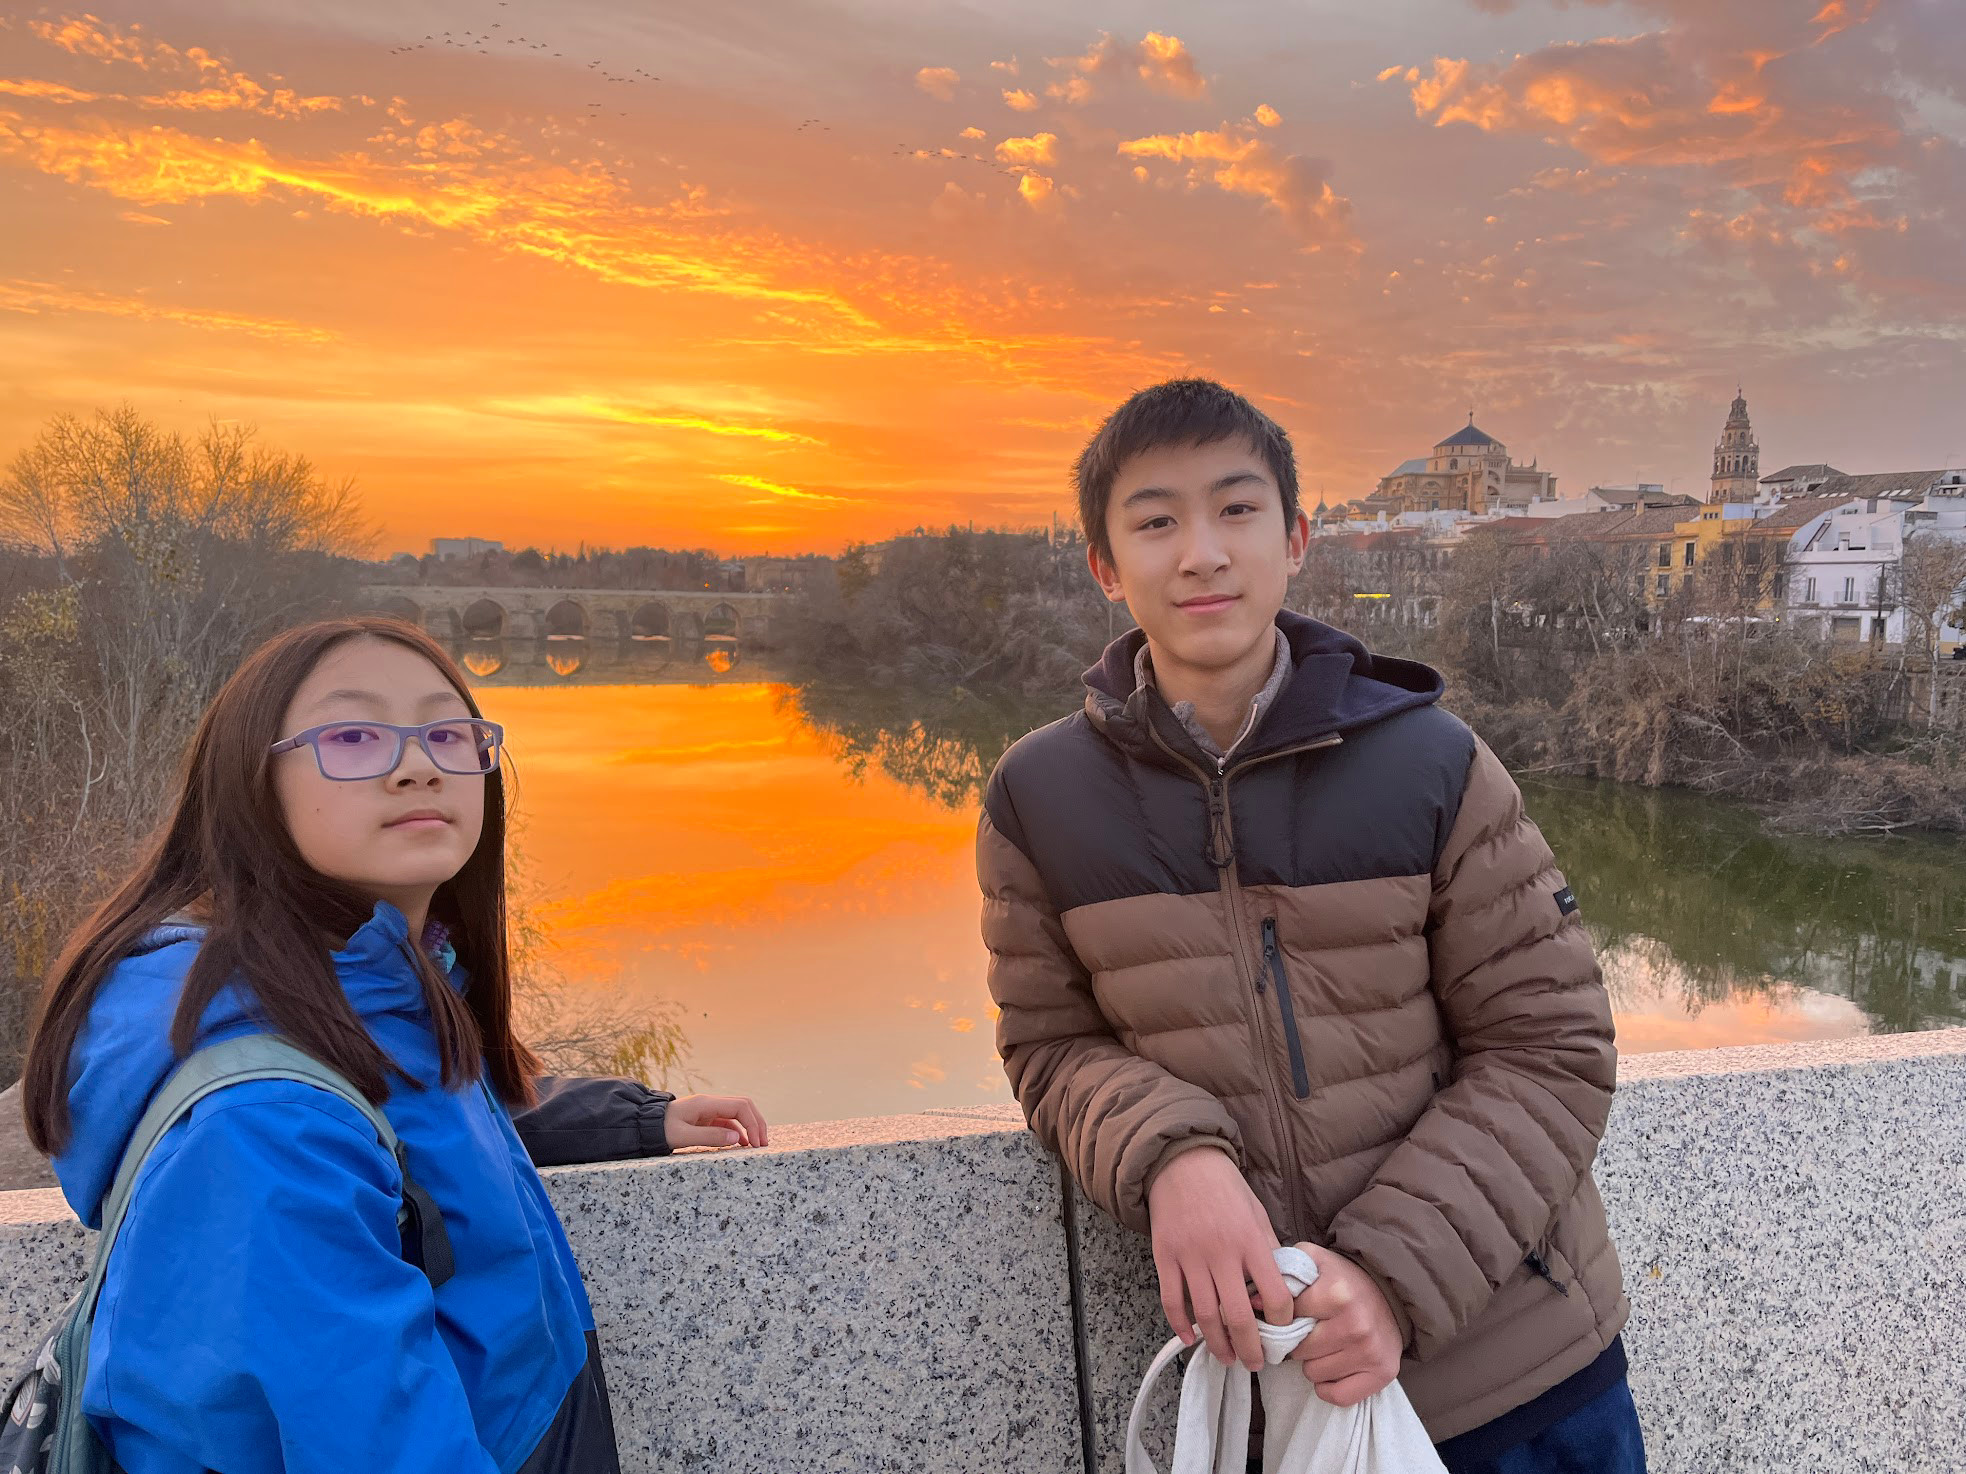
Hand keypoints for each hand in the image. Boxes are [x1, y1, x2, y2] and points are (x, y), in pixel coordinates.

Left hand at [666, 1094, 768, 1150]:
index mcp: (706, 1103)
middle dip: (757, 1123)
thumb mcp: (683, 1137)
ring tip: (756, 1146)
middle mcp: (710, 1104)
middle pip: (744, 1106)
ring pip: (738, 1114)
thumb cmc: (660, 1130)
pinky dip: (738, 1132)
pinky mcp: (706, 1119)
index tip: (757, 1143)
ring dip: (750, 1127)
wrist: (643, 1125)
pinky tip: (741, 1144)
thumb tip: (737, 1140)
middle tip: (763, 1144)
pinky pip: (728, 1122)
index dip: (753, 1123)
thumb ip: (710, 1137)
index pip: (740, 1106)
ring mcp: (709, 1110)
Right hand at [1146, 1146, 1293, 1371]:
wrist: (1183, 1162)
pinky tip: (1191, 1339)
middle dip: (1249, 1347)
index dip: (1282, 1320)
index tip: (1282, 1330)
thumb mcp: (1258, 1213)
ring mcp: (1190, 1255)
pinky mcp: (1165, 1256)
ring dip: (1217, 1344)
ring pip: (1204, 1314)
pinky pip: (1171, 1299)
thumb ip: (1268, 1250)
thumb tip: (1278, 1289)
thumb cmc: (1227, 1189)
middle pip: (1237, 1315)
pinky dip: (1179, 1324)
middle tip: (1255, 1364)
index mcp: (1251, 1240)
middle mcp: (1221, 1252)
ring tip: (1227, 1358)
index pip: (1274, 1294)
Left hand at [1285, 1243, 1402, 1405]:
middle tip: (1309, 1330)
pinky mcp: (1381, 1374)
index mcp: (1336, 1294)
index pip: (1286, 1318)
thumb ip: (1281, 1270)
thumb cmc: (1343, 1279)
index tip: (1290, 1312)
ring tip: (1325, 1345)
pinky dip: (1329, 1385)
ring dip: (1313, 1363)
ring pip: (1313, 1373)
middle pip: (1297, 1351)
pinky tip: (1334, 1366)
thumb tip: (1252, 1299)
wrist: (1390, 1294)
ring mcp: (1369, 1352)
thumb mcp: (1314, 1260)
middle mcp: (1355, 1325)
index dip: (1283, 1316)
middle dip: (1297, 1342)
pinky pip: (1336, 1395)